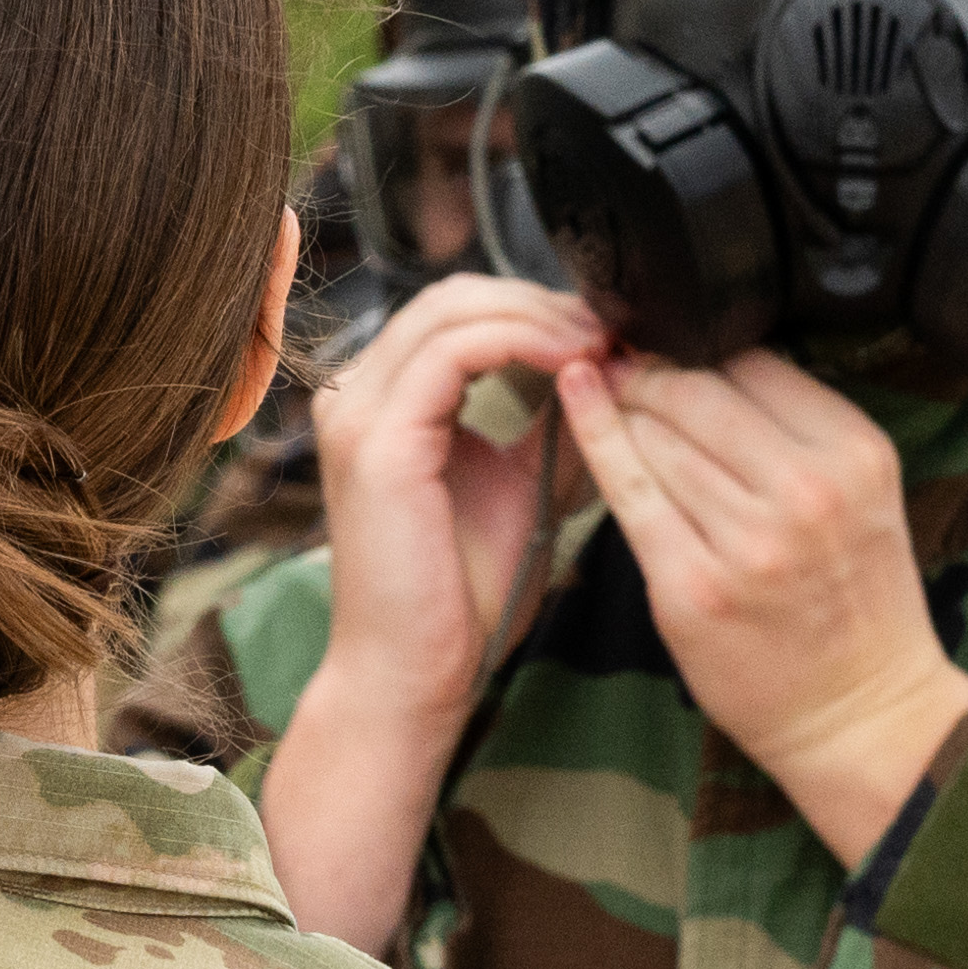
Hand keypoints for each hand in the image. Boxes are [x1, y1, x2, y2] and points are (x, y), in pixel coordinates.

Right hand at [309, 275, 604, 730]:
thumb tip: (606, 367)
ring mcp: (357, 415)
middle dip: (540, 300)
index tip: (605, 330)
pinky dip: (520, 343)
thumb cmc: (460, 595)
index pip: (456, 313)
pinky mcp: (377, 442)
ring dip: (538, 316)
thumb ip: (549, 421)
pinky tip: (573, 362)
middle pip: (453, 296)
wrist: (414, 672)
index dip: (534, 307)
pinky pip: (453, 353)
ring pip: (451, 310)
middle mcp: (356, 398)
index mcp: (382, 405)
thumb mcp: (519, 483)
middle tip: (611, 326)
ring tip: (600, 341)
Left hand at [554, 348, 967, 866]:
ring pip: (656, 433)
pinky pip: (627, 488)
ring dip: (623, 407)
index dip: (699, 345)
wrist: (860, 713)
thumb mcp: (861, 496)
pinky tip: (574, 397)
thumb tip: (710, 359)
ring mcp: (747, 541)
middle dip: (649, 369)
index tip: (667, 339)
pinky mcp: (691, 585)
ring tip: (603, 389)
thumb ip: (798, 430)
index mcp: (855, 454)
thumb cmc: (855, 604)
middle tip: (619, 357)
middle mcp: (807, 491)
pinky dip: (594, 436)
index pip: (756, 361)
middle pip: (698, 389)